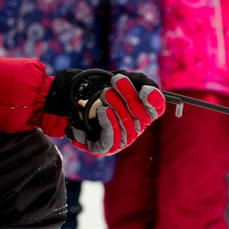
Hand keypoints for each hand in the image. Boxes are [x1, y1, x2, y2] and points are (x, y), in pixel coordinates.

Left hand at [39, 69, 165, 155]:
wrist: (72, 111)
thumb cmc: (98, 97)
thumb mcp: (117, 86)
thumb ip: (134, 82)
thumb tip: (144, 84)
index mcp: (142, 114)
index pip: (156, 109)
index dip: (154, 100)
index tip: (145, 90)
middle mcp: (135, 128)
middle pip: (141, 115)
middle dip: (129, 95)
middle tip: (117, 80)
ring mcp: (122, 140)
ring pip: (126, 124)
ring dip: (116, 105)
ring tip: (105, 93)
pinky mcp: (106, 148)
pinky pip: (112, 138)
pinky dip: (109, 122)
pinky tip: (104, 111)